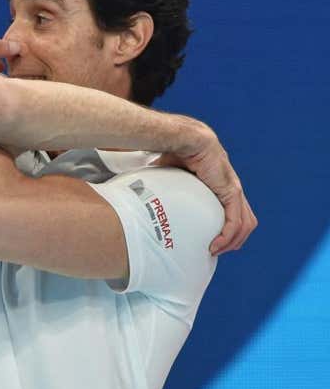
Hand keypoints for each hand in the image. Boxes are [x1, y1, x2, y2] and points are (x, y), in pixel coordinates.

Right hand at [153, 123, 257, 254]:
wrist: (185, 138)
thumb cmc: (176, 150)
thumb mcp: (170, 172)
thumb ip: (165, 183)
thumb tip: (142, 189)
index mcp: (219, 183)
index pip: (233, 210)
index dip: (226, 227)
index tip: (210, 239)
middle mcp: (231, 188)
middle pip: (245, 220)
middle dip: (234, 239)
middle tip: (216, 250)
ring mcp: (234, 190)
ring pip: (245, 224)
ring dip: (233, 242)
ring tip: (216, 251)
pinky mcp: (231, 192)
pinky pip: (235, 221)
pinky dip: (227, 237)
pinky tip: (216, 246)